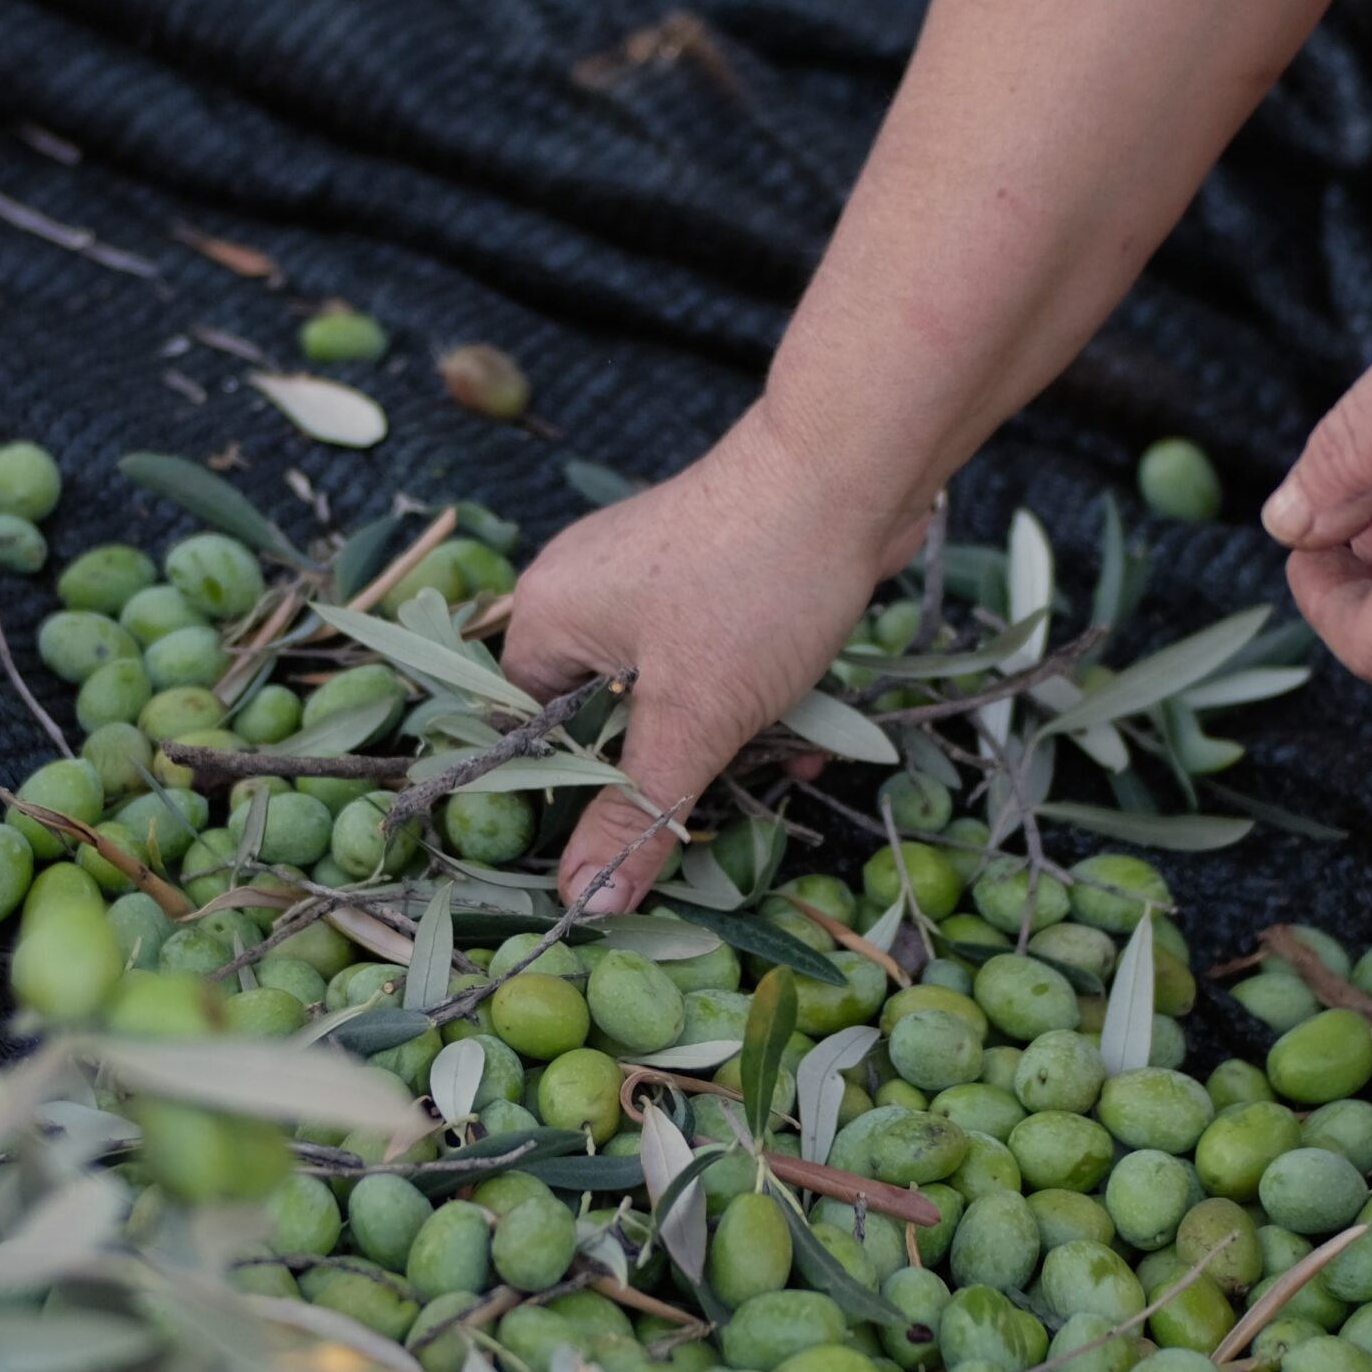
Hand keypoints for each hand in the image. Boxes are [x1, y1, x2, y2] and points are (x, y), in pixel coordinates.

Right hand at [502, 407, 923, 912]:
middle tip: (706, 815)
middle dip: (661, 772)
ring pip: (666, 693)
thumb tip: (583, 903)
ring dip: (720, 741)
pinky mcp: (711, 570)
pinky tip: (804, 733)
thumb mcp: (692, 719)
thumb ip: (635, 813)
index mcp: (546, 616)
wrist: (854, 467)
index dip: (559, 798)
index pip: (518, 732)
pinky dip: (748, 699)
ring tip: (775, 766)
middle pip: (597, 719)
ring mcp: (650, 575)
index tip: (612, 848)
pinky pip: (711, 659)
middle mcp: (583, 589)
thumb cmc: (756, 585)